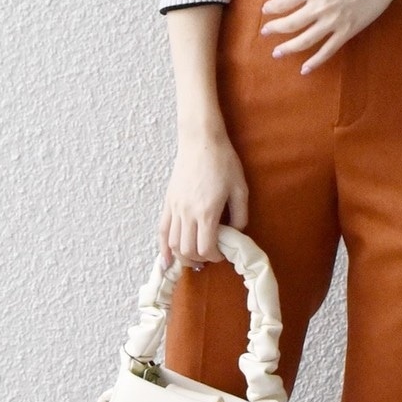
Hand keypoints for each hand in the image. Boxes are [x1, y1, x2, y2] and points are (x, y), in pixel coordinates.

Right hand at [158, 128, 248, 271]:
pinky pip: (161, 230)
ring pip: (172, 244)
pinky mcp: (168, 202)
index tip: (222, 253)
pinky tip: (165, 260)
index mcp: (207, 212)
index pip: (206, 248)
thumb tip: (235, 232)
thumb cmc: (223, 162)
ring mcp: (174, 208)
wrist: (201, 141)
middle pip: (187, 250)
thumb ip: (240, 215)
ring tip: (192, 259)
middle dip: (199, 259)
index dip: (215, 257)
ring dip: (182, 256)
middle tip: (209, 257)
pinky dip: (163, 248)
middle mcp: (187, 213)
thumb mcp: (241, 189)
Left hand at [259, 0, 401, 72]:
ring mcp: (334, 21)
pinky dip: (315, 61)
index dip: (271, 8)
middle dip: (274, 29)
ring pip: (305, 40)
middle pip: (290, 23)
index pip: (283, 2)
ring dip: (288, 48)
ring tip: (277, 53)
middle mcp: (319, 6)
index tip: (266, 11)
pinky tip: (305, 69)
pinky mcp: (348, 31)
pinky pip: (328, 50)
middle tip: (265, 33)